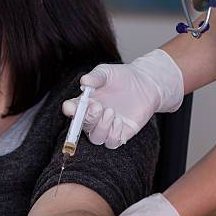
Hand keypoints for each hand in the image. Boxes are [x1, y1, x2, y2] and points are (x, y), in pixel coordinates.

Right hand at [62, 49, 183, 147]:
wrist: (146, 83)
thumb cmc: (123, 77)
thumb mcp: (107, 72)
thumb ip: (96, 77)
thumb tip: (84, 81)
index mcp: (86, 103)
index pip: (72, 110)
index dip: (69, 111)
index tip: (71, 107)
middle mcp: (94, 117)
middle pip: (83, 126)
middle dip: (88, 118)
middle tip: (98, 107)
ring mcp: (107, 127)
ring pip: (96, 138)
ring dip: (101, 127)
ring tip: (111, 111)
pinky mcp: (121, 134)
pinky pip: (112, 142)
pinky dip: (113, 134)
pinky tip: (119, 120)